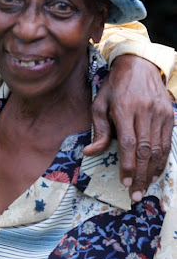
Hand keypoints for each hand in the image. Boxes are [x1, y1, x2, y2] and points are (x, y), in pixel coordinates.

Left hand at [84, 54, 173, 200]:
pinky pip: (167, 142)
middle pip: (145, 149)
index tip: (124, 182)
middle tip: (135, 194)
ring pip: (158, 148)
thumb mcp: (100, 103)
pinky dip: (162, 159)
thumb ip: (98, 129)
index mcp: (124, 108)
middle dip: (140, 175)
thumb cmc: (115, 86)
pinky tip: (156, 172)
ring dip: (152, 171)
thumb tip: (90, 152)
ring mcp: (160, 113)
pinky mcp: (169, 114)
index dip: (127, 165)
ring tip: (145, 188)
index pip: (128, 143)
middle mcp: (144, 111)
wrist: (139, 64)